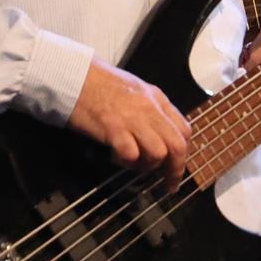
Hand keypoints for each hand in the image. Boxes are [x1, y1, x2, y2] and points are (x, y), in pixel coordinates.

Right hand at [67, 59, 190, 191]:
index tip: (177, 167)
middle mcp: (150, 109)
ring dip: (146, 165)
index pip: (184, 130)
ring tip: (131, 163)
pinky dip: (124, 161)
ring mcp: (133, 119)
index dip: (183, 152)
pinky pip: (131, 154)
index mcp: (158, 99)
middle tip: (168, 185)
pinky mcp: (114, 129)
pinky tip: (113, 156)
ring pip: (158, 153)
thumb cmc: (101, 83)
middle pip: (177, 146)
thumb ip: (151, 109)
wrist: (76, 76)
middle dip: (175, 170)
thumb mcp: (136, 90)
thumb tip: (159, 132)